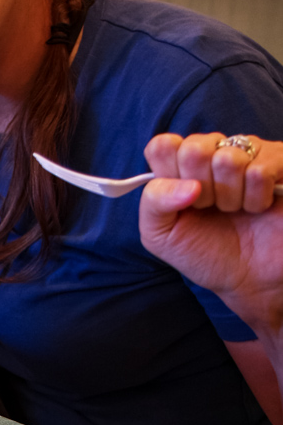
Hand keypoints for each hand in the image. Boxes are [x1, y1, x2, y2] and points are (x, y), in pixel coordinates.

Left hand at [139, 133, 282, 330]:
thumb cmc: (205, 253)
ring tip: (235, 208)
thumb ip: (154, 202)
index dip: (169, 175)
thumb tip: (188, 185)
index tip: (182, 200)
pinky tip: (257, 206)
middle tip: (211, 207)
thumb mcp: (160, 235)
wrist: (250, 279)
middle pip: (193, 149)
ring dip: (229, 196)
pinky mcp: (277, 162)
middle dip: (201, 190)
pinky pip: (259, 171)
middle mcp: (211, 151)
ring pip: (227, 159)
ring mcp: (245, 154)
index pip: (162, 145)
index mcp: (178, 163)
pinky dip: (255, 199)